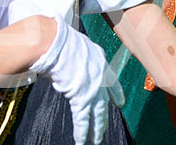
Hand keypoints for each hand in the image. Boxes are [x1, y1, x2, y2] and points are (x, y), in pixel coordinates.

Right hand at [29, 16, 123, 144]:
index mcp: (100, 60)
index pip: (112, 81)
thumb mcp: (78, 46)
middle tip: (105, 128)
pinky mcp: (81, 97)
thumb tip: (70, 63)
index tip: (119, 103)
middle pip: (104, 101)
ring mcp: (92, 87)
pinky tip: (82, 141)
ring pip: (97, 113)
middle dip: (104, 117)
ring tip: (96, 140)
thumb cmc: (61, 40)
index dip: (116, 94)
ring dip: (96, 129)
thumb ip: (79, 57)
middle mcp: (100, 75)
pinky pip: (82, 119)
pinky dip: (82, 131)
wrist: (56, 42)